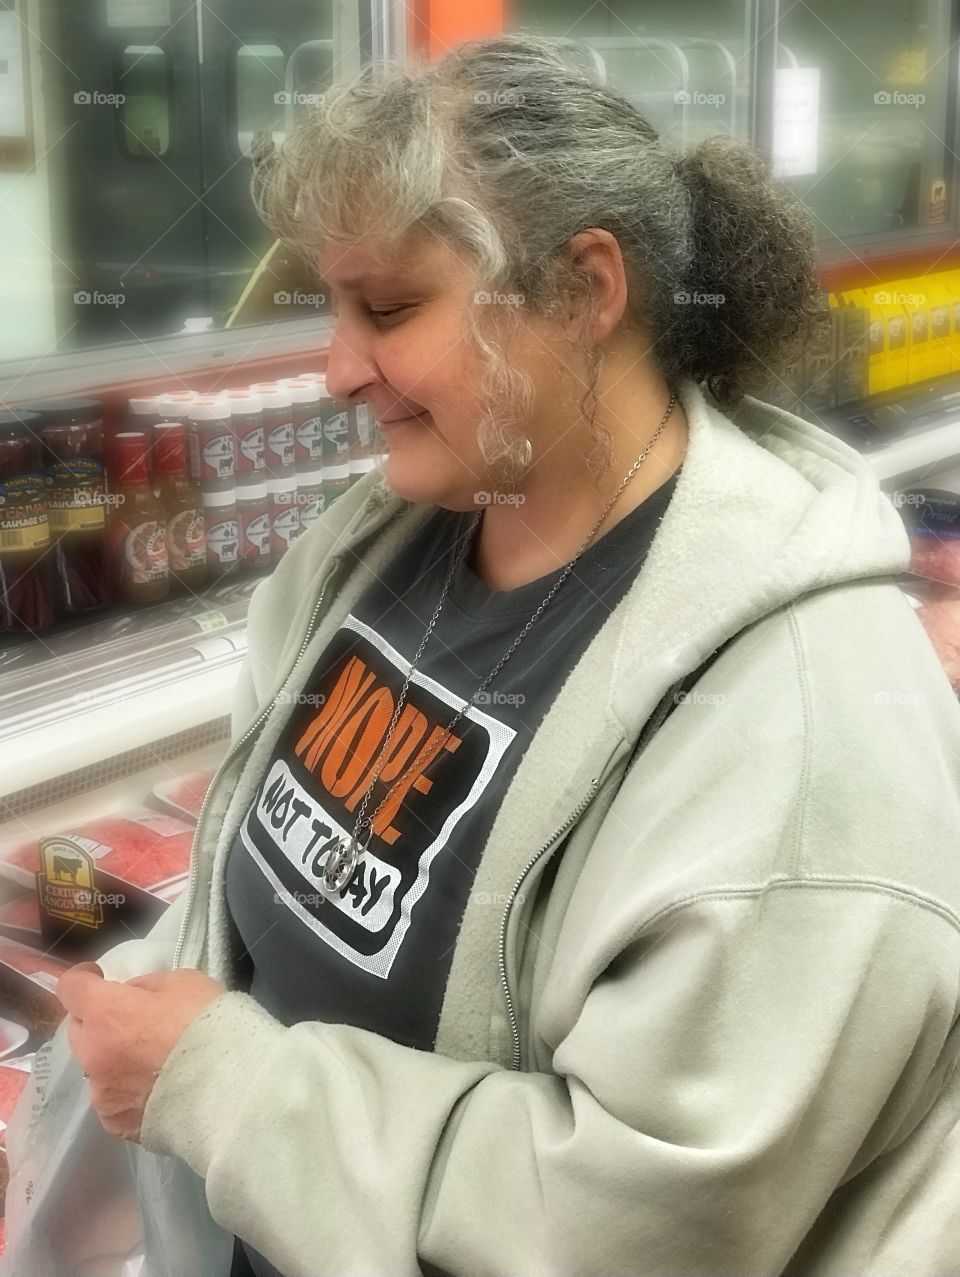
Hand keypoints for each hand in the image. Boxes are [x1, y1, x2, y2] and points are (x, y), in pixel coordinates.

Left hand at [56, 962, 226, 1142]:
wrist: (228, 1087)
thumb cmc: (207, 1024)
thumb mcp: (183, 982)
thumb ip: (146, 987)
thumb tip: (131, 998)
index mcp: (106, 1013)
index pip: (71, 988)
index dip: (84, 978)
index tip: (99, 977)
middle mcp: (93, 1054)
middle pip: (78, 1029)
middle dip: (96, 1020)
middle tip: (129, 1020)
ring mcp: (102, 1093)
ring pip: (95, 1067)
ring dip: (112, 1058)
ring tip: (149, 1064)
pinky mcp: (115, 1122)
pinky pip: (112, 1099)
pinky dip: (126, 1091)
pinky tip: (156, 1091)